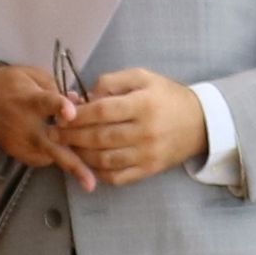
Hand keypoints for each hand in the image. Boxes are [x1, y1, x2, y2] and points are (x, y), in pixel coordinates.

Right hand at [0, 62, 94, 187]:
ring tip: (90, 170)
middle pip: (51, 146)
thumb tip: (80, 103)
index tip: (72, 115)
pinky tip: (67, 151)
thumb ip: (58, 89)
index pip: (47, 103)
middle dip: (73, 165)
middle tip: (90, 183)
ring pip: (51, 157)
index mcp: (30, 101)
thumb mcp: (34, 76)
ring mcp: (21, 144)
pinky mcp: (18, 154)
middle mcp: (26, 126)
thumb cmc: (11, 83)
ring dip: (72, 161)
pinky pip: (44, 160)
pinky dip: (57, 156)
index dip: (60, 107)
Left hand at [65, 69, 208, 187]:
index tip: (61, 116)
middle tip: (54, 134)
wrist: (201, 123)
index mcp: (143, 104)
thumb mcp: (143, 77)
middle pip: (99, 137)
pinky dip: (98, 172)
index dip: (77, 115)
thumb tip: (85, 97)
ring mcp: (148, 154)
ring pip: (105, 159)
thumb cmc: (167, 97)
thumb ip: (112, 81)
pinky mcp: (149, 170)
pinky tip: (88, 163)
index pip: (102, 111)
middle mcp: (145, 131)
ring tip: (68, 147)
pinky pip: (118, 176)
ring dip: (81, 155)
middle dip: (71, 136)